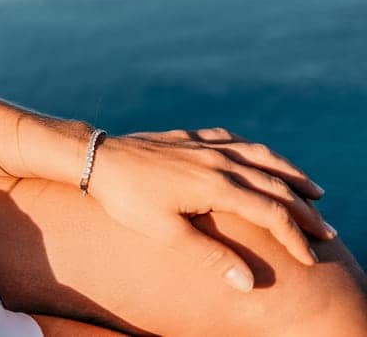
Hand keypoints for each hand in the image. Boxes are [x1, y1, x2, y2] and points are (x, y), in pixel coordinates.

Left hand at [83, 127, 333, 290]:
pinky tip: (257, 155)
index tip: (310, 257)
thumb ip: (210, 256)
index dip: (294, 236)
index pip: (270, 212)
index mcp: (216, 185)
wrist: (95, 159)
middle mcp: (217, 160)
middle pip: (274, 183)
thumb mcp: (166, 233)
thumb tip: (249, 283)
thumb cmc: (127, 199)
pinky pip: (231, 139)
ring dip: (289, 172)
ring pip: (259, 155)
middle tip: (326, 231)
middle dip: (304, 209)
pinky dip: (253, 149)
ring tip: (313, 189)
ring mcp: (203, 146)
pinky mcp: (188, 138)